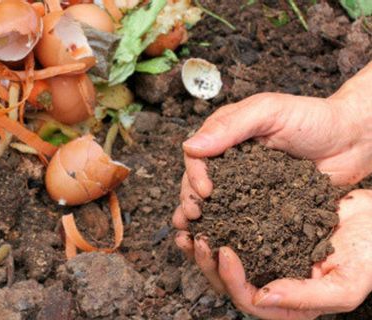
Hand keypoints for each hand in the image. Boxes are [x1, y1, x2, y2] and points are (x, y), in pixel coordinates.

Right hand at [174, 63, 371, 227]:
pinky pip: (241, 217)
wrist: (354, 141)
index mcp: (226, 136)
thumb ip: (231, 126)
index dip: (194, 174)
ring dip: (202, 219)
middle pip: (199, 182)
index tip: (204, 191)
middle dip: (191, 199)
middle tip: (194, 216)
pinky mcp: (263, 205)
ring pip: (215, 203)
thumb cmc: (314, 118)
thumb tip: (190, 146)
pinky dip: (227, 230)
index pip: (197, 156)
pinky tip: (220, 242)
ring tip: (194, 235)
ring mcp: (246, 185)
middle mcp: (231, 161)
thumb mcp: (269, 112)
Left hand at [175, 190, 371, 318]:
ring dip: (203, 245)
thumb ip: (305, 297)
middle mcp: (271, 281)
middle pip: (228, 282)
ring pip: (223, 259)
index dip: (231, 279)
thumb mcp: (346, 285)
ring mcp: (265, 257)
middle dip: (207, 263)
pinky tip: (205, 210)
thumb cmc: (369, 255)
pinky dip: (216, 223)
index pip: (248, 300)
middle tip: (196, 238)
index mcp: (288, 302)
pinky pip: (232, 231)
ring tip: (187, 226)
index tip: (224, 251)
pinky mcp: (262, 233)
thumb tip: (262, 297)